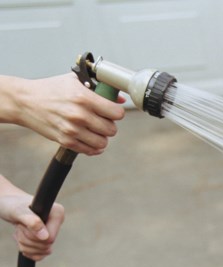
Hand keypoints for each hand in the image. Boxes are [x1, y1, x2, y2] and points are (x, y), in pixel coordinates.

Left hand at [0, 182, 64, 260]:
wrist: (6, 204)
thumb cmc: (10, 204)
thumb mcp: (17, 211)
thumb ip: (31, 221)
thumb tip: (46, 237)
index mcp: (57, 213)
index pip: (50, 238)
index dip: (32, 236)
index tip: (22, 224)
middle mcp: (57, 223)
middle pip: (45, 246)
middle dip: (26, 240)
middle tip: (18, 227)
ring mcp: (52, 232)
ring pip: (42, 252)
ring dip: (25, 245)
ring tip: (19, 231)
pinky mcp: (45, 240)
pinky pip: (40, 255)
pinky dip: (28, 251)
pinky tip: (21, 241)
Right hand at [10, 73, 124, 154]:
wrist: (25, 101)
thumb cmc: (50, 89)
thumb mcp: (74, 81)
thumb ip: (98, 88)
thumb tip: (119, 99)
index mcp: (83, 97)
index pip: (117, 113)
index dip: (116, 112)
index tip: (112, 111)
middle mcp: (79, 115)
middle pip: (112, 130)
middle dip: (109, 125)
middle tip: (101, 120)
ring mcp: (72, 129)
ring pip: (103, 142)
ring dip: (101, 137)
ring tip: (94, 129)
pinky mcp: (66, 141)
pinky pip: (90, 150)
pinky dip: (93, 147)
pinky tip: (89, 138)